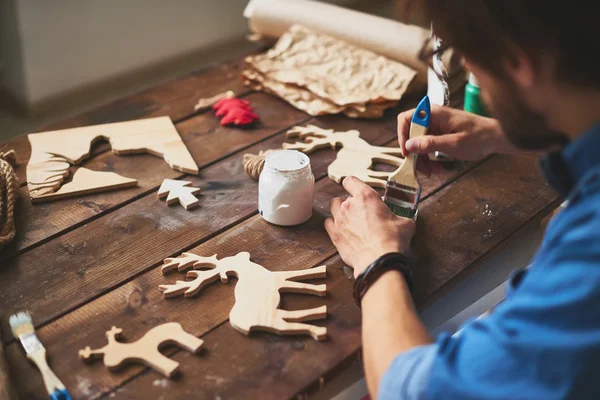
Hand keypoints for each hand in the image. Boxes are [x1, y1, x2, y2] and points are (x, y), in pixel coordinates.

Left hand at [325, 176, 415, 277]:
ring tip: (348, 219)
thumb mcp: (405, 224)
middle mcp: (349, 206)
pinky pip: (328, 224)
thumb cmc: (391, 240)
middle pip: (343, 197)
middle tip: (360, 211)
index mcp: (366, 197)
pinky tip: (342, 230)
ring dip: (339, 211)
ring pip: (333, 208)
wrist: (378, 260)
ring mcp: (339, 220)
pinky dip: (333, 225)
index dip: (353, 184)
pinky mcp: (334, 235)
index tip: (355, 188)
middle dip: (351, 203)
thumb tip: (404, 223)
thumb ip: (400, 218)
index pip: (351, 181)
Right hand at [397, 105, 513, 174]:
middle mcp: (432, 118)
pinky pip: (426, 146)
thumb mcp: (454, 143)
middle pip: (410, 134)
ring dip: (421, 159)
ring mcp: (435, 127)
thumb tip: (409, 145)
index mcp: (434, 114)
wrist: (496, 138)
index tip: (407, 153)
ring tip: (432, 172)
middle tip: (420, 168)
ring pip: (417, 143)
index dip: (402, 135)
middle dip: (414, 153)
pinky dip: (428, 158)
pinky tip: (436, 168)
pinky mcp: (439, 135)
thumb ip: (431, 143)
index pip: (406, 119)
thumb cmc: (479, 137)